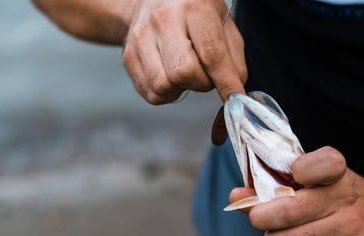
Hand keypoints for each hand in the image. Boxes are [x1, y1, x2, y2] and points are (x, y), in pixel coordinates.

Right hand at [122, 0, 246, 104]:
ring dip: (182, 88)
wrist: (152, 1)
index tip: (235, 98)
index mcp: (193, 7)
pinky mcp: (129, 56)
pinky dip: (167, 93)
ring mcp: (141, 37)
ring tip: (187, 72)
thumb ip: (234, 59)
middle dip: (202, 83)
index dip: (225, 82)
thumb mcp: (223, 24)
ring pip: (165, 86)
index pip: (211, 54)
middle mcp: (163, 19)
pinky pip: (152, 93)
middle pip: (184, 73)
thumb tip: (235, 90)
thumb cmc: (194, 15)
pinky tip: (171, 75)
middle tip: (206, 74)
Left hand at [230, 147, 363, 235]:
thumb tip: (235, 197)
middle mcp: (346, 196)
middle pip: (292, 210)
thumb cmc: (349, 199)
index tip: (285, 178)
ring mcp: (353, 227)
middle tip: (258, 222)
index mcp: (337, 171)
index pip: (317, 164)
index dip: (296, 171)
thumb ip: (280, 187)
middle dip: (263, 219)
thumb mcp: (323, 182)